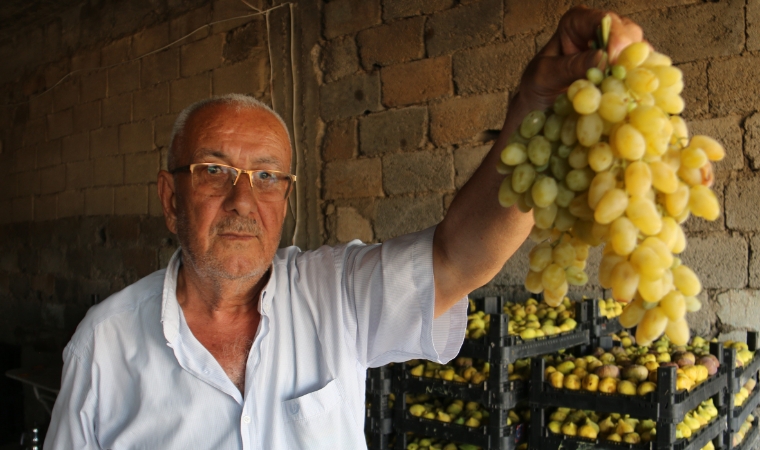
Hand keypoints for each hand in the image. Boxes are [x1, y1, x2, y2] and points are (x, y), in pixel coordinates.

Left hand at [516, 6, 643, 111]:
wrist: (538, 106)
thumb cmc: (538, 85)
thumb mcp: (545, 75)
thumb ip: (571, 66)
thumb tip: (602, 58)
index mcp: (577, 22)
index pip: (603, 20)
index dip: (614, 37)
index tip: (614, 60)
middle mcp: (600, 31)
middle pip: (628, 32)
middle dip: (629, 54)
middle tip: (625, 76)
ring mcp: (614, 50)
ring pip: (639, 52)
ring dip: (637, 70)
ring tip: (630, 88)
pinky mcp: (622, 70)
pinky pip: (640, 71)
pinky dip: (639, 82)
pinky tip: (636, 93)